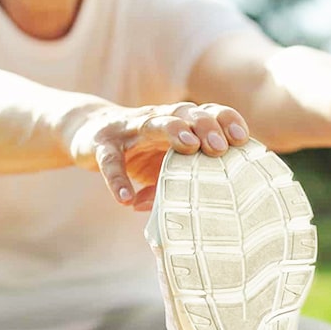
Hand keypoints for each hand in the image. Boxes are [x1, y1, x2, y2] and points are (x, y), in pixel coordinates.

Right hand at [67, 102, 250, 209]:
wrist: (88, 132)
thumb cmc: (139, 151)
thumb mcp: (164, 165)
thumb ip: (183, 183)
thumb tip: (208, 217)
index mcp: (177, 121)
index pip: (207, 112)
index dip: (225, 121)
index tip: (242, 139)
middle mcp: (156, 118)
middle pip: (185, 112)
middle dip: (205, 126)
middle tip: (219, 147)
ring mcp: (128, 129)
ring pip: (153, 122)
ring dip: (173, 130)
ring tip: (189, 147)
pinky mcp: (101, 144)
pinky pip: (110, 160)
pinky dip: (117, 178)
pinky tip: (125, 197)